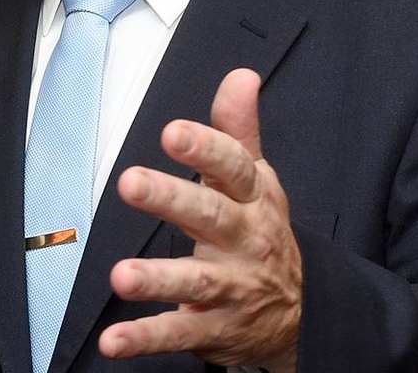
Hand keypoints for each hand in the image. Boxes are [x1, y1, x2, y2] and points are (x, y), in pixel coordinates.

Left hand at [99, 68, 300, 372]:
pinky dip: (145, 338)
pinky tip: (114, 340)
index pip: (233, 168)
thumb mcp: (257, 180)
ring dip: (157, 278)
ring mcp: (231, 287)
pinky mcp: (214, 327)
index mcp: (251, 199)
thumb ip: (238, 131)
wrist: (303, 313)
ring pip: (195, 280)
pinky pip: (178, 332)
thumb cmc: (261, 231)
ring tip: (121, 276)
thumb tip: (240, 76)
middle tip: (131, 183)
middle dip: (171, 199)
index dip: (205, 148)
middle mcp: (244, 241)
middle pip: (209, 216)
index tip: (172, 132)